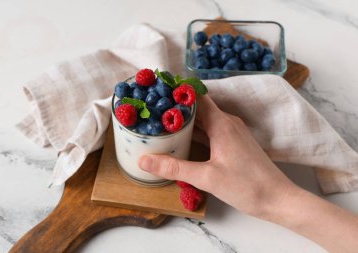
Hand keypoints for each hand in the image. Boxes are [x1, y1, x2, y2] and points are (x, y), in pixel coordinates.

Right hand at [138, 95, 296, 217]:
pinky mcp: (234, 144)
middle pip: (198, 108)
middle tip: (152, 111)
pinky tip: (182, 142)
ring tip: (161, 124)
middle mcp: (227, 123)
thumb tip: (144, 160)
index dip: (177, 93)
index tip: (156, 93)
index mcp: (222, 124)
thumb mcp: (207, 178)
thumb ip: (174, 168)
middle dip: (176, 109)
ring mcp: (232, 133)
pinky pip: (211, 132)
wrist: (278, 199)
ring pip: (204, 121)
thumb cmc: (248, 187)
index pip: (197, 97)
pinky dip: (196, 133)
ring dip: (186, 122)